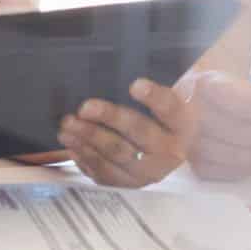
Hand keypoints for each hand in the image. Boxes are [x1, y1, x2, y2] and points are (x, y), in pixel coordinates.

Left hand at [59, 78, 193, 186]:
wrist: (170, 152)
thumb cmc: (164, 118)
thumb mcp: (172, 101)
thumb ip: (165, 87)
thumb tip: (176, 64)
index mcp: (182, 125)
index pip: (171, 108)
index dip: (154, 97)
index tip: (135, 85)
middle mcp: (169, 151)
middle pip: (139, 133)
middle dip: (110, 119)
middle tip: (84, 107)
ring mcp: (149, 172)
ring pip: (117, 155)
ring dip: (89, 140)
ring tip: (68, 126)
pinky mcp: (130, 185)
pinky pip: (106, 174)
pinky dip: (85, 159)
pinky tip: (71, 145)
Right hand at [178, 70, 250, 180]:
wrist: (202, 111)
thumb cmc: (229, 97)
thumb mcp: (239, 85)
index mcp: (202, 85)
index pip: (224, 95)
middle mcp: (189, 115)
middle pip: (230, 131)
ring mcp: (191, 143)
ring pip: (231, 156)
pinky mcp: (198, 167)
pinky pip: (230, 172)